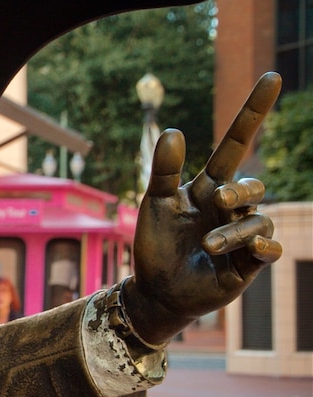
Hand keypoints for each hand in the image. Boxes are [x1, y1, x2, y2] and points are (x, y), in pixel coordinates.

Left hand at [125, 72, 283, 344]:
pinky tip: (255, 251)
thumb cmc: (156, 244)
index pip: (236, 143)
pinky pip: (270, 250)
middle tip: (221, 199)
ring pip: (258, 222)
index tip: (272, 76)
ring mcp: (242, 236)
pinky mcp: (248, 265)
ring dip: (234, 231)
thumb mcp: (154, 204)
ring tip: (207, 244)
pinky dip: (265, 248)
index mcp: (209, 186)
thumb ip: (164, 170)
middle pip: (253, 186)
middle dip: (242, 190)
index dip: (253, 111)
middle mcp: (230, 208)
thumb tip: (175, 130)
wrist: (155, 290)